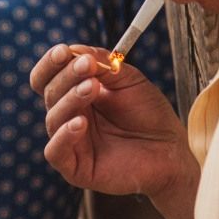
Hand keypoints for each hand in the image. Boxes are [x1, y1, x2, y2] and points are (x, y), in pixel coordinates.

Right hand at [31, 44, 189, 199]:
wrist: (171, 149)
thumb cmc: (149, 113)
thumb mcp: (128, 79)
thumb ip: (102, 64)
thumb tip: (75, 50)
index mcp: (75, 93)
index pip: (47, 77)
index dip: (51, 64)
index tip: (63, 51)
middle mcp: (68, 116)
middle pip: (49, 93)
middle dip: (66, 76)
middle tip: (87, 66)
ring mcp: (71, 142)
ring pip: (53, 118)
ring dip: (70, 99)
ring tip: (92, 88)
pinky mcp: (75, 168)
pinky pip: (55, 151)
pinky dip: (64, 135)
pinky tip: (81, 123)